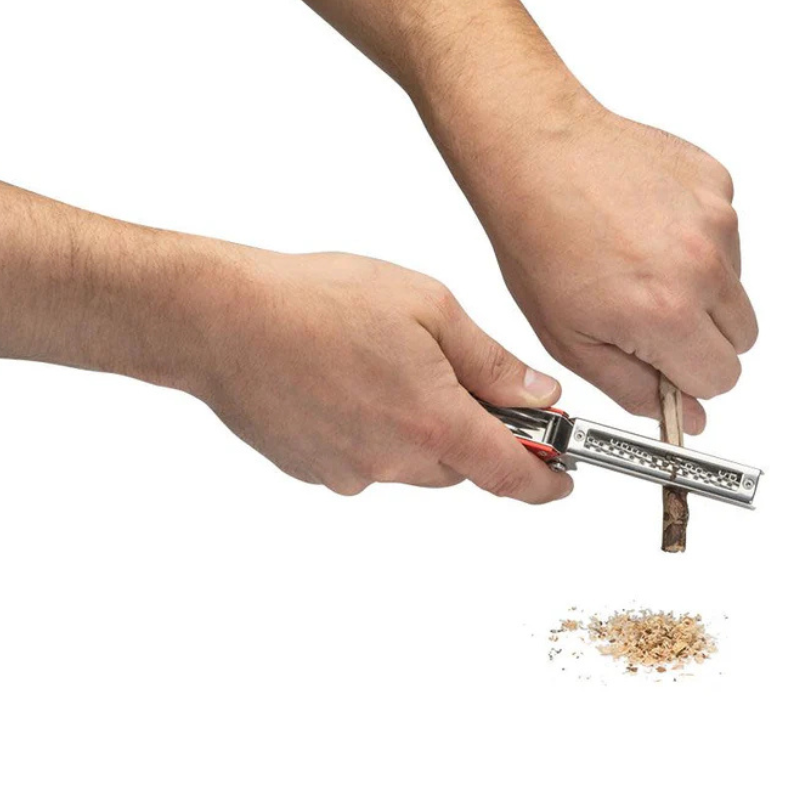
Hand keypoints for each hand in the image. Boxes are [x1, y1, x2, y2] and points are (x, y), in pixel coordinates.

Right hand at [192, 249, 572, 501]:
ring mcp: (348, 472)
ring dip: (412, 428)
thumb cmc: (320, 301)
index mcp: (433, 422)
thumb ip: (491, 361)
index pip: (510, 475)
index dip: (544, 483)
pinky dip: (367, 430)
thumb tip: (539, 396)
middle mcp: (393, 462)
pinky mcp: (311, 471)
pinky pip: (361, 460)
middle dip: (466, 431)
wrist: (224, 321)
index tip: (561, 482)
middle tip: (446, 375)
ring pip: (407, 462)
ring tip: (375, 365)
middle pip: (457, 465)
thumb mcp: (427, 308)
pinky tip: (341, 383)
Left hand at [443, 99, 756, 432]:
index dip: (685, 378)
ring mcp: (716, 218)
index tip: (660, 362)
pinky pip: (725, 234)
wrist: (533, 154)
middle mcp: (703, 264)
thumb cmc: (537, 239)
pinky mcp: (716, 182)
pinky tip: (642, 227)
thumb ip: (633, 385)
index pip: (721, 379)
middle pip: (740, 337)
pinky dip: (694, 238)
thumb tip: (683, 417)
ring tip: (635, 263)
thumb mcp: (567, 338)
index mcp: (667, 311)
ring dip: (698, 287)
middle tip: (643, 312)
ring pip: (735, 285)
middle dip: (698, 338)